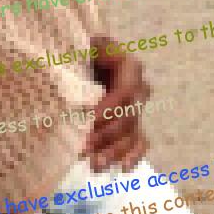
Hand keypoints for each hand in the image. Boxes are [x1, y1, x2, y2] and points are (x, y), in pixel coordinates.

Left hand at [85, 35, 150, 170]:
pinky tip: (121, 169)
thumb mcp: (77, 44)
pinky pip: (138, 142)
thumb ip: (80, 50)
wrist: (74, 56)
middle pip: (129, 117)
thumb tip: (75, 55)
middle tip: (83, 148)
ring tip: (94, 165)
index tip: (89, 120)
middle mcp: (137, 88)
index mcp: (128, 66)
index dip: (110, 108)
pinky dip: (133, 156)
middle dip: (106, 135)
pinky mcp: (129, 124)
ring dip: (115, 151)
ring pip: (132, 134)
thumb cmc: (74, 48)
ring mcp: (134, 108)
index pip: (126, 91)